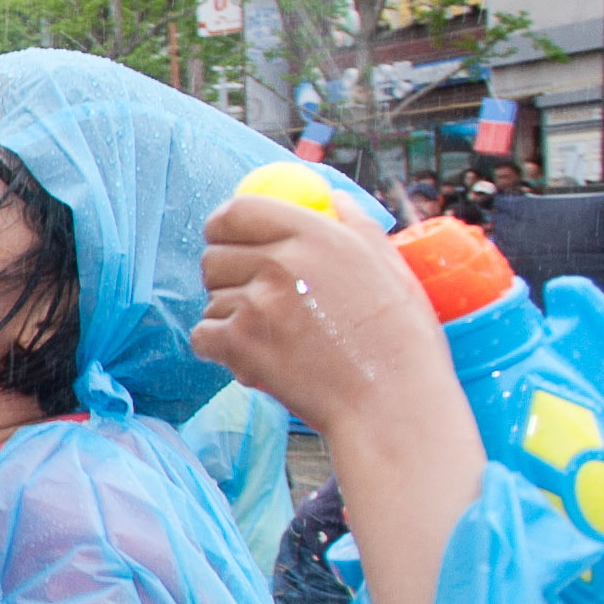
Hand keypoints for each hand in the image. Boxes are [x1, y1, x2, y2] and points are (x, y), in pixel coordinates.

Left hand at [191, 191, 448, 438]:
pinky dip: (219, 350)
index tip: (226, 239)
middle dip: (225, 277)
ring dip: (229, 318)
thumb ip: (356, 226)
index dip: (222, 225)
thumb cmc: (400, 341)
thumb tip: (335, 199)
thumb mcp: (390, 267)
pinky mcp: (241, 345)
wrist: (391, 404)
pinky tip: (253, 357)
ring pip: (211, 300)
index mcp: (315, 234)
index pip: (238, 210)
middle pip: (213, 256)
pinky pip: (203, 336)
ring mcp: (257, 303)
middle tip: (251, 297)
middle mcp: (281, 262)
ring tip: (271, 337)